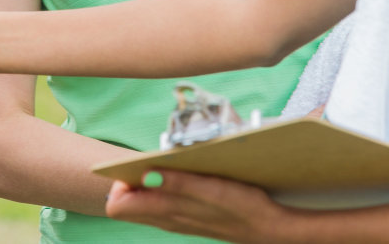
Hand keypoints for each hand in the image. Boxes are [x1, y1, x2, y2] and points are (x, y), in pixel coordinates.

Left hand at [104, 170, 290, 242]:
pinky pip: (161, 204)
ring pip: (143, 203)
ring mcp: (176, 220)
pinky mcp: (188, 217)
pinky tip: (182, 175)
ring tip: (167, 164)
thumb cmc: (244, 206)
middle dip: (130, 179)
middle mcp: (166, 219)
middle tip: (150, 160)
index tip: (135, 164)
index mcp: (166, 212)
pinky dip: (163, 187)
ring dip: (147, 182)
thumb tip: (146, 174)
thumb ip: (178, 183)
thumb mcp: (212, 190)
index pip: (117, 205)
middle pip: (126, 204)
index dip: (119, 183)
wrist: (271, 228)